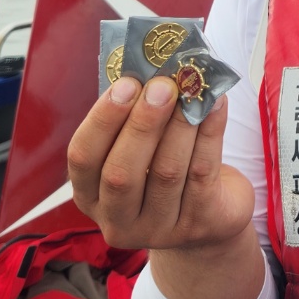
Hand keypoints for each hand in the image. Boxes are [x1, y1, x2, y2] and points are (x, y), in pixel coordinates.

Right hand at [68, 75, 253, 253]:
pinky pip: (202, 173)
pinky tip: (216, 105)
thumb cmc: (165, 166)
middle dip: (142, 124)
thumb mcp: (141, 147)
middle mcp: (117, 219)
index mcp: (91, 195)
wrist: (210, 215)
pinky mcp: (197, 225)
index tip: (127, 83)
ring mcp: (157, 230)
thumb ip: (135, 115)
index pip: (83, 159)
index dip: (102, 120)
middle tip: (162, 85)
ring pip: (166, 172)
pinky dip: (210, 133)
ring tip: (192, 89)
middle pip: (121, 173)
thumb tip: (153, 68)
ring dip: (180, 124)